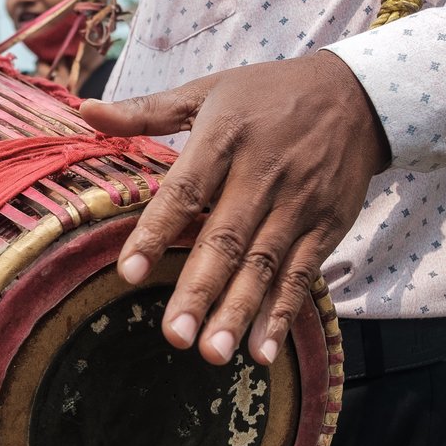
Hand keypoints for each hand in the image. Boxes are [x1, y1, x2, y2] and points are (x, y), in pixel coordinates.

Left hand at [79, 50, 389, 365]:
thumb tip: (85, 111)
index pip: (185, 191)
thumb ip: (144, 111)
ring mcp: (299, 203)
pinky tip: (260, 350)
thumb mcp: (206, 91)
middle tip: (175, 336)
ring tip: (212, 354)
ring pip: (265, 265)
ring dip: (239, 311)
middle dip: (200, 290)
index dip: (157, 233)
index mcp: (224, 138)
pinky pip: (302, 274)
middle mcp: (263, 173)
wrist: (360, 95)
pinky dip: (282, 313)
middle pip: (227, 238)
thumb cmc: (266, 94)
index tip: (128, 273)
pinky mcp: (328, 225)